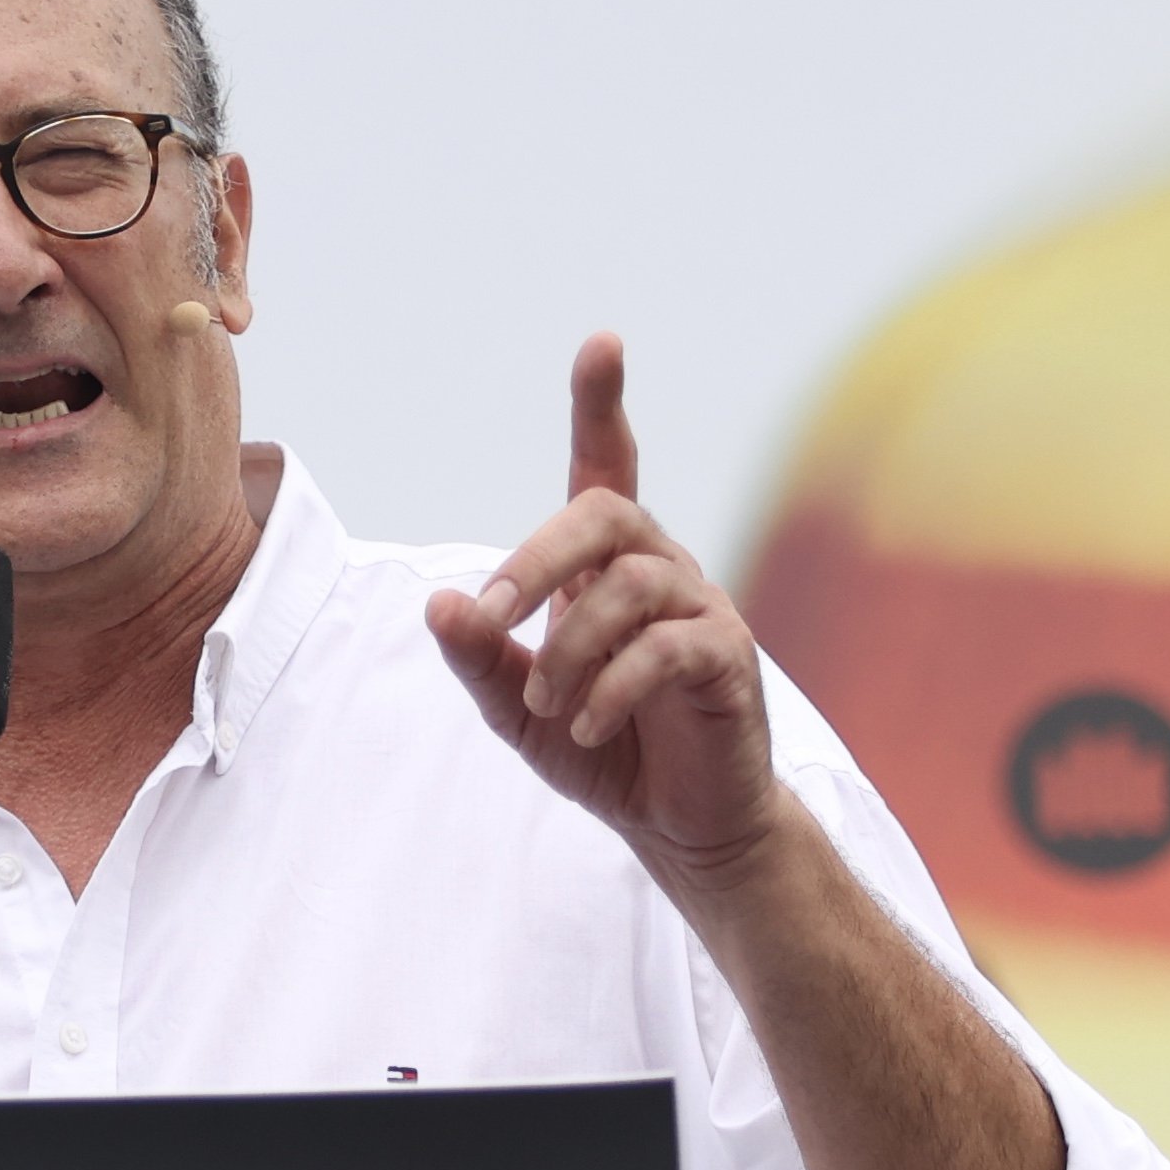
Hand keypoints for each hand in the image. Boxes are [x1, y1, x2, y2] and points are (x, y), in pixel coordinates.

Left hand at [423, 333, 789, 893]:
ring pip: (631, 583)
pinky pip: (669, 647)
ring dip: (569, 645)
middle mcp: (660, 569)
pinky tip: (586, 726)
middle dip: (534, 559)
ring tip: (548, 704)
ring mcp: (702, 609)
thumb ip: (481, 659)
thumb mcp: (520, 711)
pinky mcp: (730, 660)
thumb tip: (439, 603)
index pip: (606, 467)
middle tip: (491, 618)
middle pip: (605, 511)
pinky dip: (613, 687)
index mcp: (606, 567)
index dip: (602, 406)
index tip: (602, 343)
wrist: (684, 827)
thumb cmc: (604, 752)